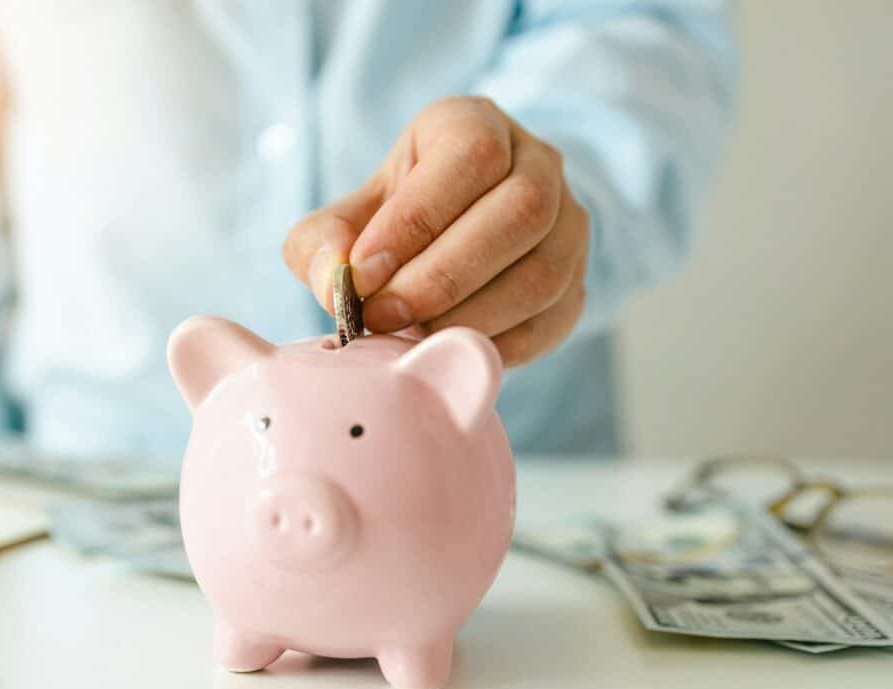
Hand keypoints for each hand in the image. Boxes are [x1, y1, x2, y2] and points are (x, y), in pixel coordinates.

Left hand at [283, 96, 588, 365]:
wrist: (452, 238)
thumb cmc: (392, 222)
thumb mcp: (348, 215)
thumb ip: (322, 242)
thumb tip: (334, 282)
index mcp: (476, 124)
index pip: (471, 155)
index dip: (416, 219)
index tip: (363, 271)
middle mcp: (537, 164)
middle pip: (520, 213)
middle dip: (442, 276)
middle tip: (383, 317)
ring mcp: (568, 227)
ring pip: (543, 272)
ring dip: (472, 316)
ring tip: (413, 337)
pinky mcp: (577, 285)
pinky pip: (551, 320)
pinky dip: (497, 346)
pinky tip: (449, 352)